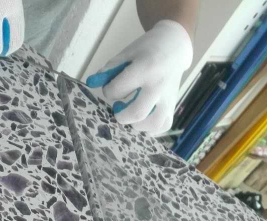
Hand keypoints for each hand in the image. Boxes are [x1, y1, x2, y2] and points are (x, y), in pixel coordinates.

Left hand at [86, 20, 192, 134]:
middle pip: (137, 113)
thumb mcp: (127, 53)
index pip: (118, 90)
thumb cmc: (147, 49)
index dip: (109, 91)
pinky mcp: (173, 106)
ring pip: (152, 124)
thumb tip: (92, 83)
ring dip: (136, 124)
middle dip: (121, 116)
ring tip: (132, 114)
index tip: (110, 89)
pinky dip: (151, 128)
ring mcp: (168, 98)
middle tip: (118, 108)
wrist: (175, 46)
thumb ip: (110, 69)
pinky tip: (143, 119)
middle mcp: (158, 86)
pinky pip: (163, 126)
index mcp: (145, 69)